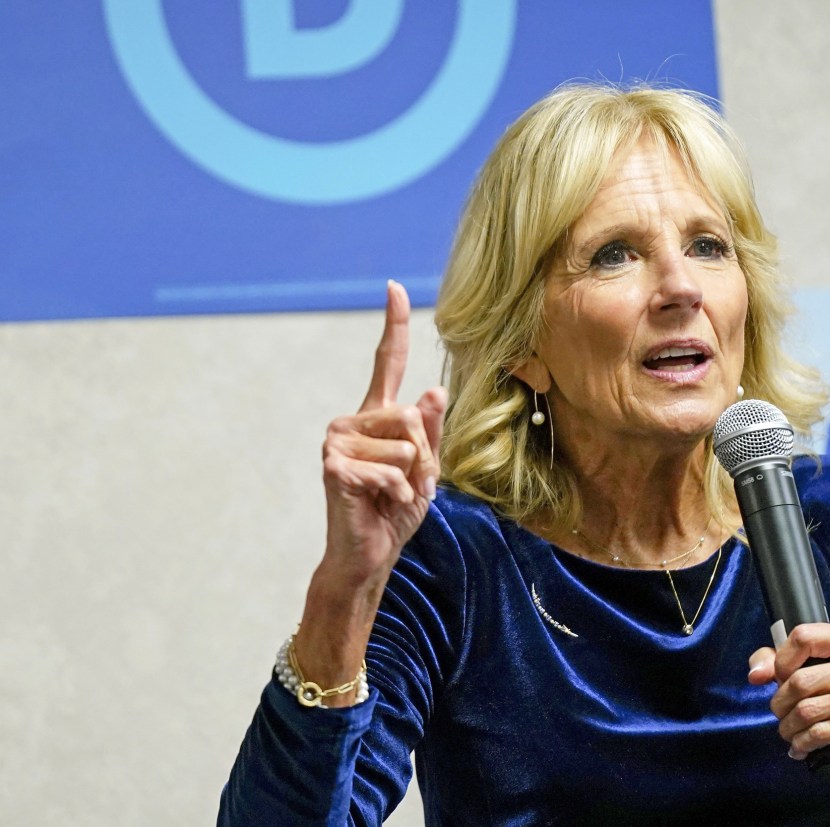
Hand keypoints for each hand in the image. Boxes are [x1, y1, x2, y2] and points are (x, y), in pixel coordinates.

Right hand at [320, 280, 446, 591]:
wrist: (369, 553)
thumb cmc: (396, 509)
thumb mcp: (427, 468)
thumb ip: (431, 431)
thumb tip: (434, 390)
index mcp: (378, 416)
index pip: (386, 361)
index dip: (393, 324)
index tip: (394, 287)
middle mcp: (353, 420)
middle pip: (412, 416)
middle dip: (425, 457)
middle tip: (410, 483)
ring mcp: (338, 440)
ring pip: (405, 444)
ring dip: (412, 478)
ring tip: (392, 494)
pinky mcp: (333, 464)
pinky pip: (390, 470)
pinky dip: (397, 493)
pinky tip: (380, 503)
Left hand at [748, 623, 829, 809]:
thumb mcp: (808, 676)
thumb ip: (775, 664)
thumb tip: (756, 673)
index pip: (804, 636)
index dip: (782, 662)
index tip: (782, 680)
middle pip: (801, 679)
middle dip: (780, 704)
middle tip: (782, 715)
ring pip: (807, 710)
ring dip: (789, 728)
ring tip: (791, 733)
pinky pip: (820, 733)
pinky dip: (802, 743)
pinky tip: (802, 748)